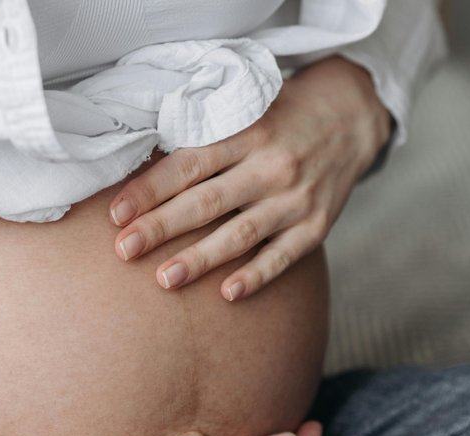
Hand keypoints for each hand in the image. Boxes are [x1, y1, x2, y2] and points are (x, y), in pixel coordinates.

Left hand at [109, 56, 392, 300]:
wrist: (353, 115)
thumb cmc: (281, 115)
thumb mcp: (246, 108)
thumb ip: (205, 133)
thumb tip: (140, 159)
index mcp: (247, 131)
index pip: (189, 164)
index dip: (150, 189)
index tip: (116, 213)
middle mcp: (271, 165)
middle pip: (208, 201)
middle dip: (162, 227)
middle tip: (124, 249)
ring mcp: (296, 198)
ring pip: (241, 234)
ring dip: (201, 259)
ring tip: (164, 280)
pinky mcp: (316, 225)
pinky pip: (283, 256)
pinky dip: (257, 275)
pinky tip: (228, 293)